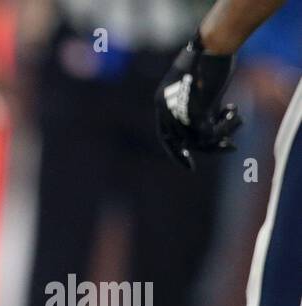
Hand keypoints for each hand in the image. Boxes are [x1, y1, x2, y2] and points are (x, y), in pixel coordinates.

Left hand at [156, 35, 242, 169]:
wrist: (214, 45)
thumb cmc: (212, 60)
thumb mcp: (202, 90)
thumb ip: (200, 110)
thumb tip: (209, 132)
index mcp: (162, 103)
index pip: (166, 136)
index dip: (177, 152)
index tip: (190, 164)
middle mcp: (165, 109)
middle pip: (183, 141)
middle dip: (208, 147)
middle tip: (229, 146)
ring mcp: (178, 111)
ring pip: (198, 140)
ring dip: (222, 133)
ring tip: (238, 120)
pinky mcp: (194, 111)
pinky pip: (209, 134)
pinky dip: (225, 127)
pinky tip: (236, 113)